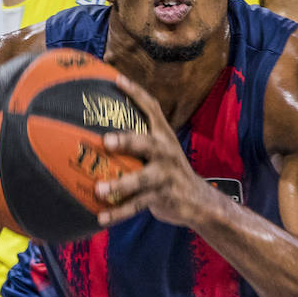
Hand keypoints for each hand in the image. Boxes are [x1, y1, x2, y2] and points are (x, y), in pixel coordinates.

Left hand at [96, 75, 210, 228]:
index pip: (152, 109)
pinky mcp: (162, 197)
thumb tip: (100, 125)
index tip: (117, 79)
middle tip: (106, 141)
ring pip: (141, 180)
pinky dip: (117, 213)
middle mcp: (166, 152)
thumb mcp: (160, 149)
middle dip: (127, 141)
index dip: (136, 93)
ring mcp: (164, 176)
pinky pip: (136, 206)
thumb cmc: (168, 170)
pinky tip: (99, 217)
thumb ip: (138, 138)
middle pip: (147, 144)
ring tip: (99, 189)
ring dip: (120, 185)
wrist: (198, 200)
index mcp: (164, 136)